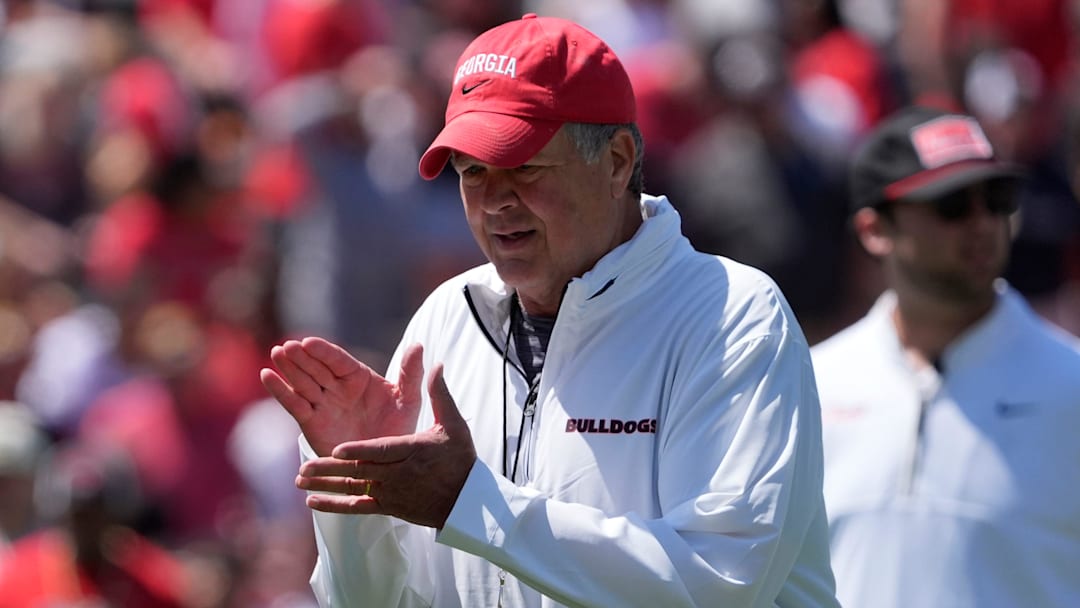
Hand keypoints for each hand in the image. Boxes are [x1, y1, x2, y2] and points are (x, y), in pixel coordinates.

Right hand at [260, 337, 424, 455]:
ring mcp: (323, 403)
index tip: (309, 343)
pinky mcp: (312, 422)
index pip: (338, 360)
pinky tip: (267, 375)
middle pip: (316, 368)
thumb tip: (419, 346)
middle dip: (302, 357)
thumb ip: (411, 375)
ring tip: (276, 353)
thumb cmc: (398, 429)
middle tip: (288, 346)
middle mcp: (338, 387)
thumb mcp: (407, 402)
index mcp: (359, 377)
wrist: (384, 465)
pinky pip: (294, 404)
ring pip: (303, 382)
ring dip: (288, 368)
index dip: (323, 352)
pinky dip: (280, 391)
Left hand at [294, 363, 477, 528]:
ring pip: (354, 489)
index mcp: (411, 451)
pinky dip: (334, 506)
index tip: (337, 449)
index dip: (359, 451)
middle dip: (331, 469)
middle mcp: (398, 475)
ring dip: (326, 486)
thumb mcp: (452, 424)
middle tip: (305, 467)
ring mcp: (391, 494)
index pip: (381, 451)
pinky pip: (357, 508)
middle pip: (361, 472)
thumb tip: (436, 364)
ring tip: (301, 481)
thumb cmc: (458, 459)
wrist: (466, 500)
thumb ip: (438, 394)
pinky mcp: (388, 508)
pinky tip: (312, 503)